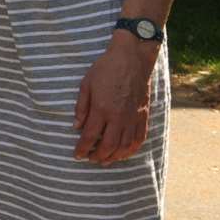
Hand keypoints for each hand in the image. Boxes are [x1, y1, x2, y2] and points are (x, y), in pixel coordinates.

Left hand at [73, 35, 157, 163]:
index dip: (82, 148)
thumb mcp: (86, 85)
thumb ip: (81, 108)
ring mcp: (133, 117)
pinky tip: (124, 153)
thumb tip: (76, 127)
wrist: (131, 59)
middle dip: (97, 156)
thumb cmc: (106, 69)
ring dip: (114, 157)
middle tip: (89, 159)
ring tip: (104, 160)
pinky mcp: (143, 115)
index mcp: (102, 109)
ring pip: (125, 146)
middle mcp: (118, 117)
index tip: (77, 155)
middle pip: (108, 146)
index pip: (90, 136)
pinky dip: (131, 150)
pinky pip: (139, 139)